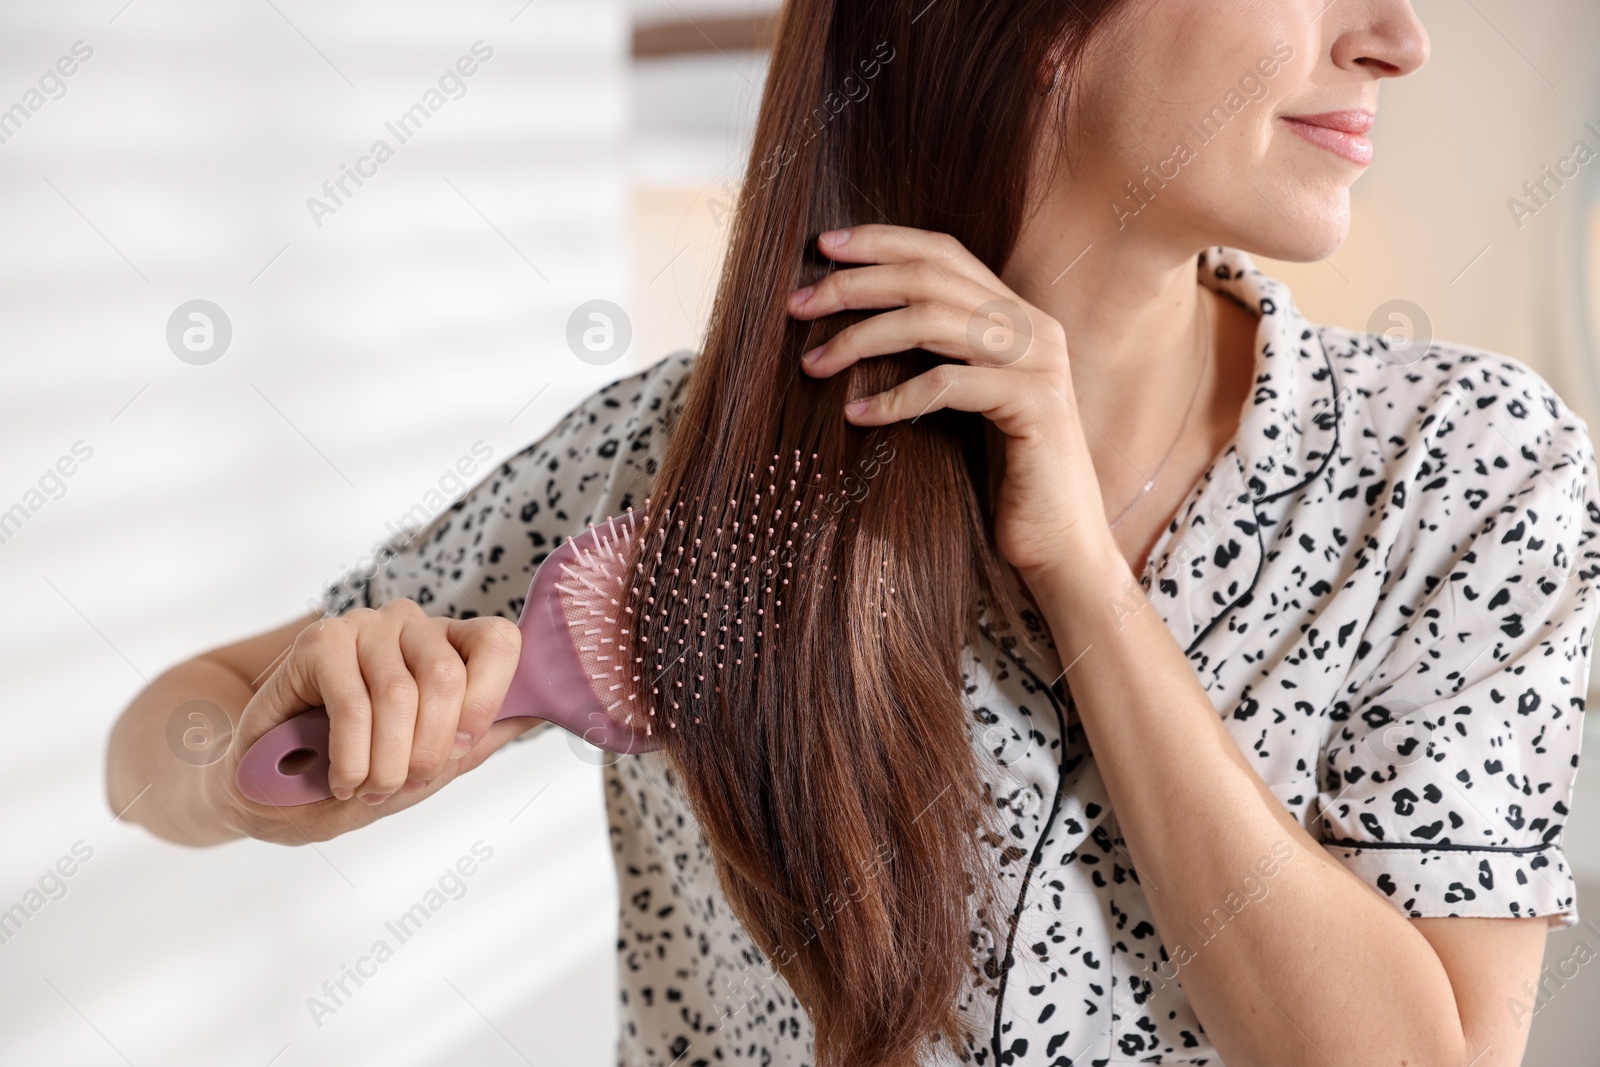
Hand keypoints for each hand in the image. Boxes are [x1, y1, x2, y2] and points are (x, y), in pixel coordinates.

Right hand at [206, 601, 536, 843]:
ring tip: (369, 789)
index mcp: (449, 644)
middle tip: (404, 785)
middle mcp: (411, 624)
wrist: (268, 783)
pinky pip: (353, 704)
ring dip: (388, 761)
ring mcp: (364, 627)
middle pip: (448, 676)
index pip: (499, 641)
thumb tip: (538, 714)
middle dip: (430, 750)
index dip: (489, 699)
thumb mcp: (426, 766)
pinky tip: (343, 780)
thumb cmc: (357, 768)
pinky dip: (353, 756)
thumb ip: (476, 739)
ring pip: (401, 695)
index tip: (459, 749)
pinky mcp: (318, 642)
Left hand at [789, 224, 1110, 574]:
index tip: (823, 247)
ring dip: (861, 338)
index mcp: (1018, 315)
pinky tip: (855, 415)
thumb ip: (940, 355)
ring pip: (932, 323)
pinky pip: (948, 385)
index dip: (882, 242)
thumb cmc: (1004, 478)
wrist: (1062, 543)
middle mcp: (1035, 327)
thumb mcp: (969, 402)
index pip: (944, 252)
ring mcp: (1040, 364)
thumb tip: (860, 325)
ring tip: (814, 362)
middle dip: (855, 285)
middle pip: (929, 278)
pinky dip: (894, 397)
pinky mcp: (1035, 407)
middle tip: (798, 306)